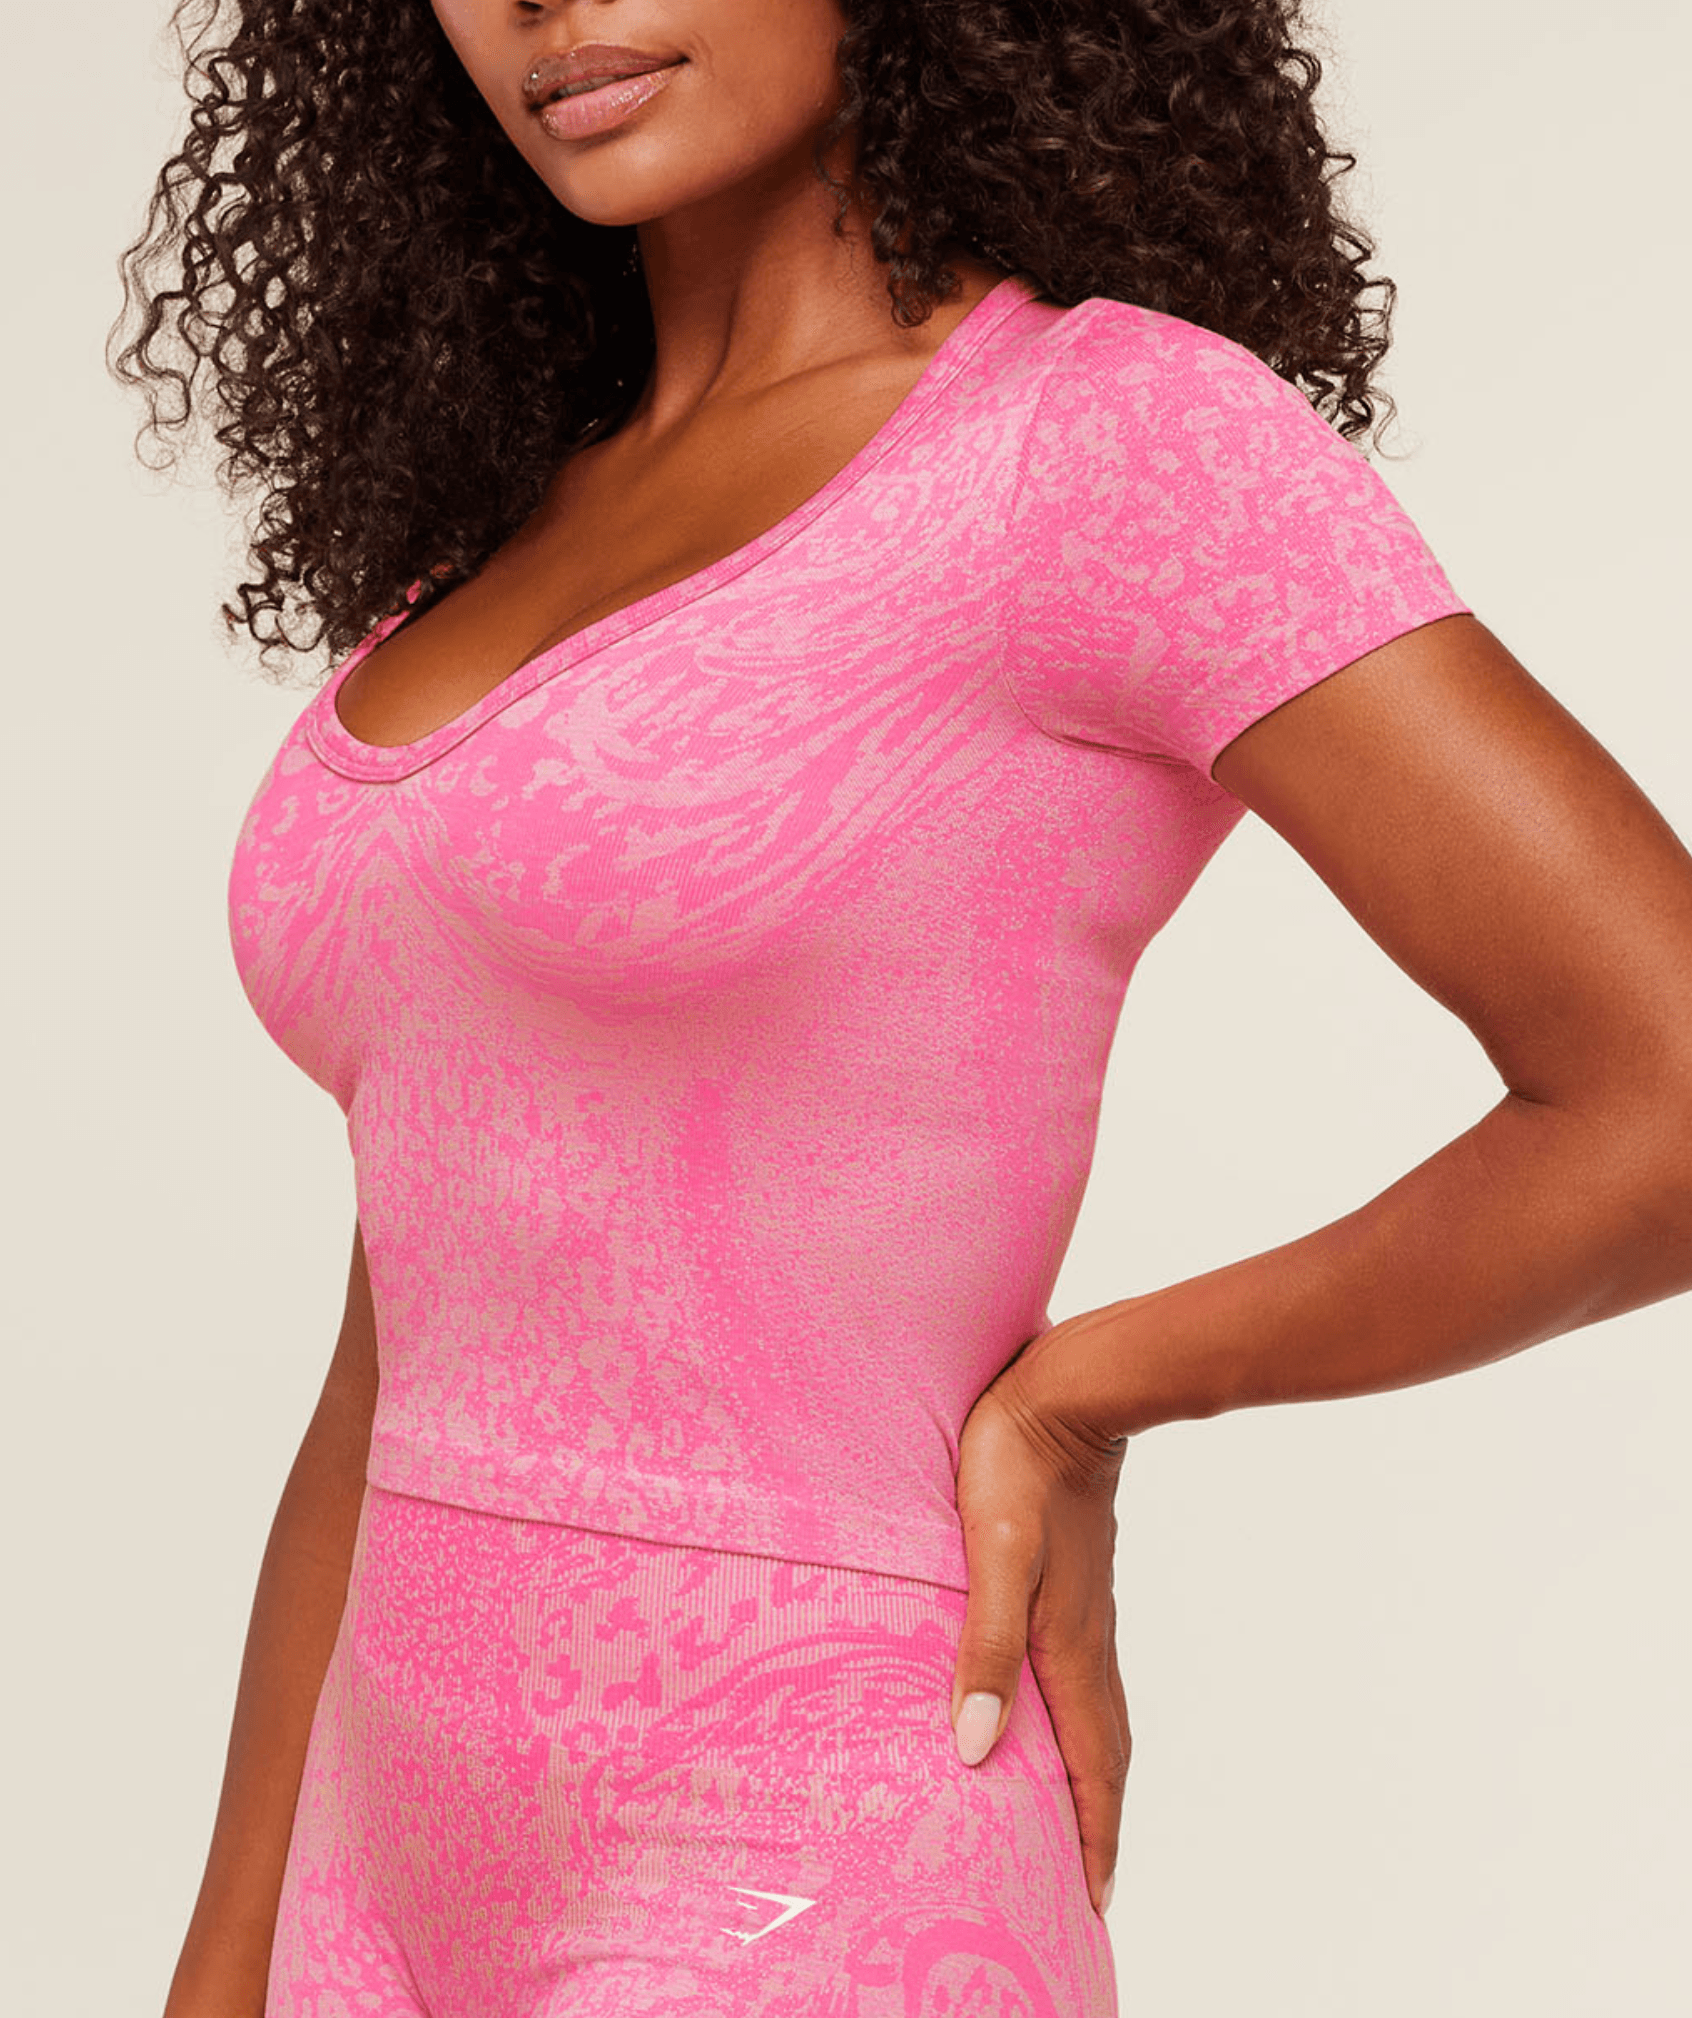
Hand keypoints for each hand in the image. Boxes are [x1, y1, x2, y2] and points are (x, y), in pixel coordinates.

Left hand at [950, 1314, 1132, 1917]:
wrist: (1067, 1391)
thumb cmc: (1018, 1465)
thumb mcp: (992, 1554)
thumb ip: (985, 1647)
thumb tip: (974, 1748)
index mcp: (1069, 1645)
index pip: (1093, 1763)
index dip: (1094, 1832)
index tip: (1094, 1899)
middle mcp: (1085, 1636)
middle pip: (1104, 1748)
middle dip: (1098, 1818)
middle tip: (1087, 1879)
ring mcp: (1084, 1606)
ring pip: (1094, 1708)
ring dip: (1088, 1768)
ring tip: (1071, 1810)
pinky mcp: (1072, 1577)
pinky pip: (1080, 1669)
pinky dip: (1074, 1714)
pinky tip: (1044, 1704)